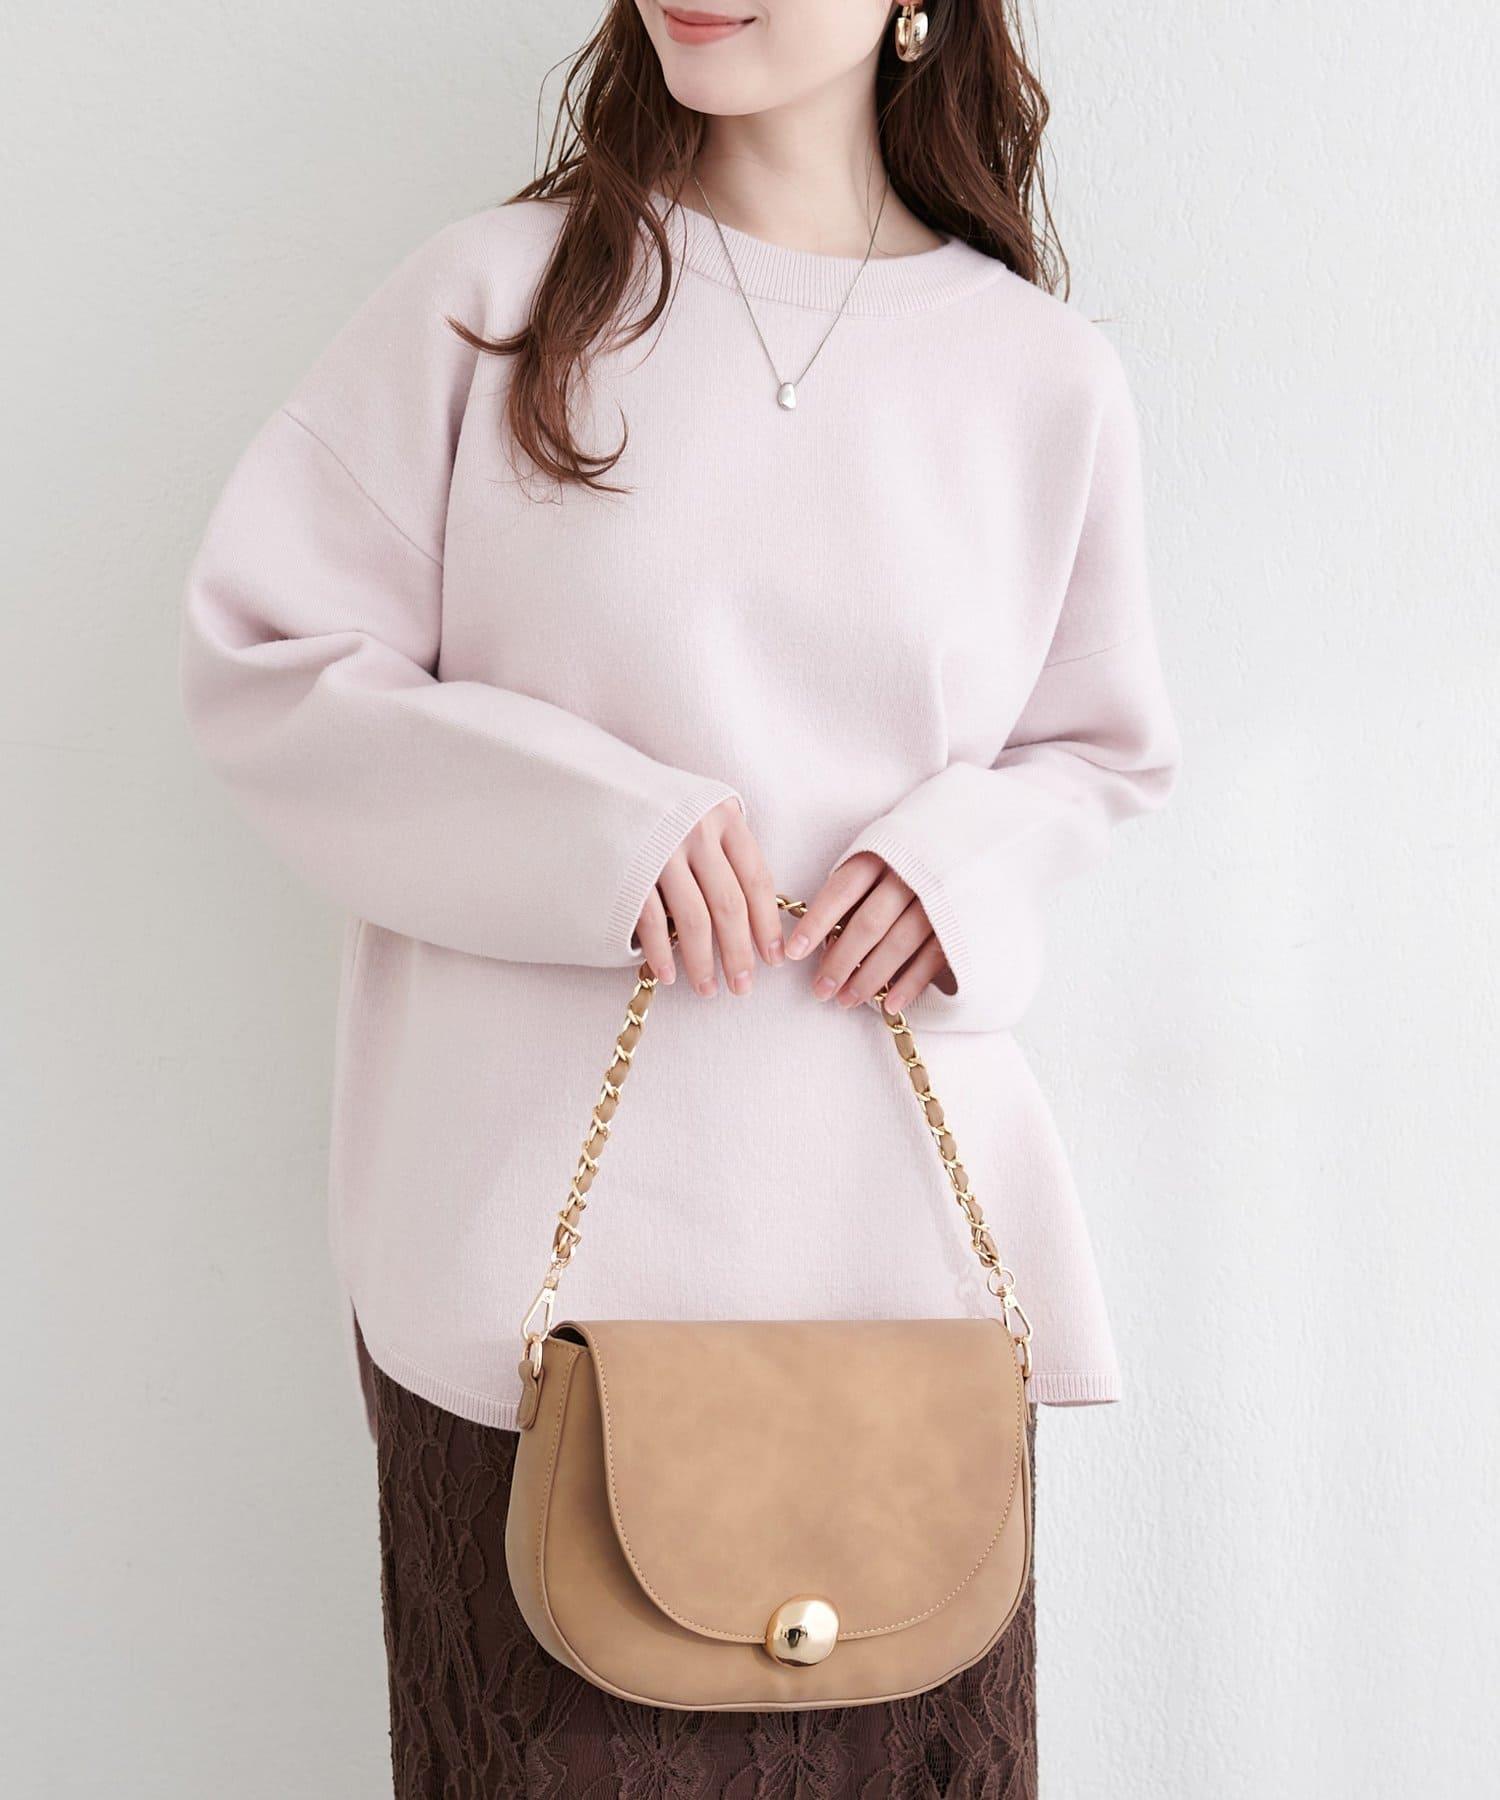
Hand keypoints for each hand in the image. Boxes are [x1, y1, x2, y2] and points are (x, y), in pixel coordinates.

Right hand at [633, 799, 783, 996]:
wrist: (597, 783)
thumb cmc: (660, 807)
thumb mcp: (702, 812)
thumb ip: (728, 849)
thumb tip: (756, 912)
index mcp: (725, 817)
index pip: (756, 881)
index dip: (767, 925)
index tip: (773, 959)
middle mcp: (697, 831)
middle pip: (729, 905)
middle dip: (739, 952)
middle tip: (743, 987)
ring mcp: (661, 849)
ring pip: (694, 918)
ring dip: (703, 961)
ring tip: (708, 989)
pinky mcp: (629, 868)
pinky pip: (651, 920)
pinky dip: (662, 952)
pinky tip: (670, 975)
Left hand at [785, 852, 952, 1013]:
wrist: (975, 839)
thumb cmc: (911, 857)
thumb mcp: (881, 856)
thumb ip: (855, 890)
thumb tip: (824, 939)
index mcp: (882, 853)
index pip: (842, 890)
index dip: (816, 922)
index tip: (793, 952)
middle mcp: (910, 875)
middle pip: (868, 923)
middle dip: (840, 961)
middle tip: (820, 990)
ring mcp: (939, 899)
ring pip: (898, 944)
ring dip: (869, 978)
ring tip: (846, 1001)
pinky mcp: (962, 922)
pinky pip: (932, 958)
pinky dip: (909, 984)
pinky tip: (889, 1004)